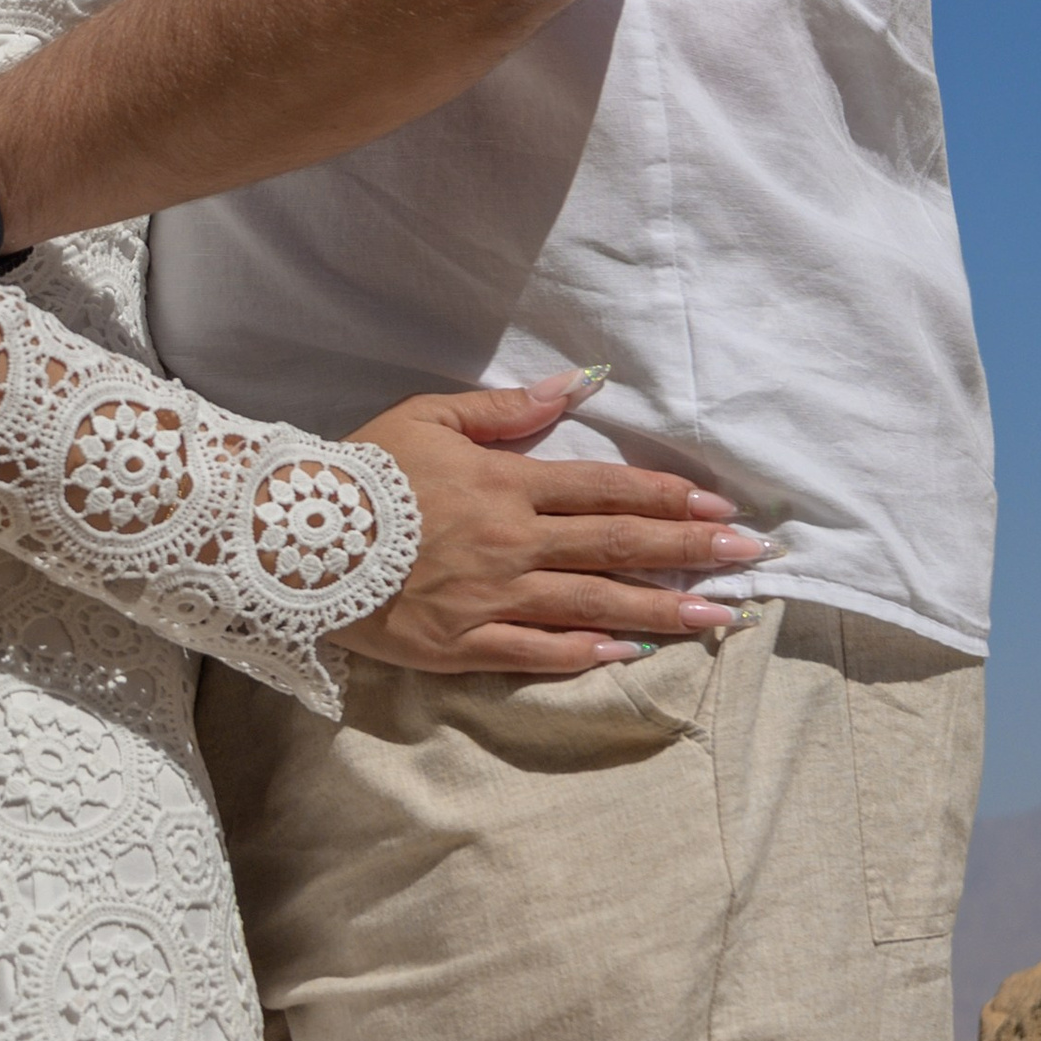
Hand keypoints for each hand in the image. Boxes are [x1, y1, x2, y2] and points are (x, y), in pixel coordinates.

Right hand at [337, 379, 769, 677]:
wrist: (292, 536)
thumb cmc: (363, 470)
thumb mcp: (429, 416)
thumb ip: (506, 410)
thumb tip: (576, 386)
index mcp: (505, 485)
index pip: (603, 491)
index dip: (665, 498)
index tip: (718, 505)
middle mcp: (510, 543)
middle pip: (615, 547)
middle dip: (688, 552)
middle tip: (748, 558)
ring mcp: (490, 598)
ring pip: (592, 604)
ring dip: (662, 610)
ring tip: (718, 618)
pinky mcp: (463, 644)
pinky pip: (536, 651)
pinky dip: (585, 652)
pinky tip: (629, 653)